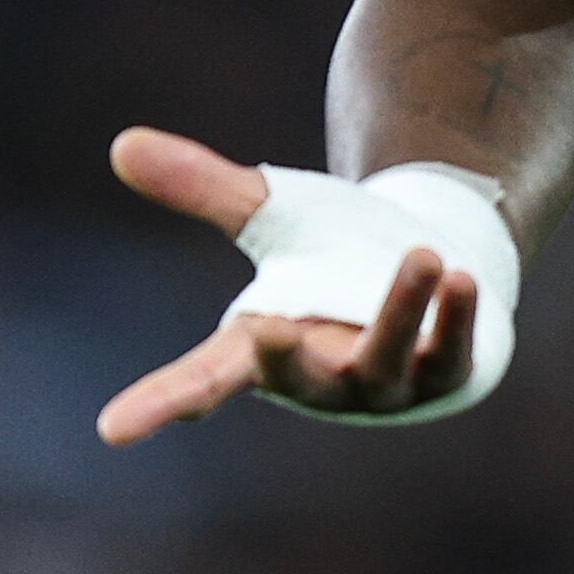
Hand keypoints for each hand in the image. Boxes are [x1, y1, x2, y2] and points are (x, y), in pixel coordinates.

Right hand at [92, 127, 487, 443]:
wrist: (424, 259)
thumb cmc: (329, 249)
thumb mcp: (268, 213)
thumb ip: (203, 186)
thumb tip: (123, 143)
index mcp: (262, 346)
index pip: (202, 378)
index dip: (158, 402)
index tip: (111, 429)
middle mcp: (320, 376)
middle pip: (295, 376)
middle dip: (285, 358)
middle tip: (269, 329)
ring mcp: (386, 381)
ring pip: (385, 357)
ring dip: (401, 309)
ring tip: (423, 255)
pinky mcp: (447, 369)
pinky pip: (451, 350)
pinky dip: (455, 316)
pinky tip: (462, 279)